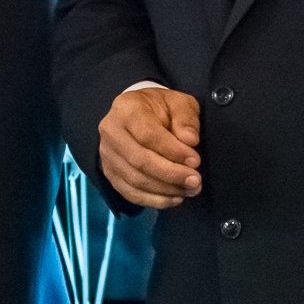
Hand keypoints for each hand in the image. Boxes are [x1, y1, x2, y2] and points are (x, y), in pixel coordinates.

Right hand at [98, 86, 202, 208]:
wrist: (138, 114)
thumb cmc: (161, 108)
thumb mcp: (179, 103)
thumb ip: (186, 118)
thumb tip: (190, 140)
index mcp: (126, 109)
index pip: (147, 134)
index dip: (172, 151)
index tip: (195, 161)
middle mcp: (111, 132)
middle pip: (139, 160)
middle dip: (171, 174)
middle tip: (195, 181)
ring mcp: (107, 155)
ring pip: (135, 180)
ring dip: (166, 189)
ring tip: (190, 189)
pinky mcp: (110, 174)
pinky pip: (130, 193)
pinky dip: (154, 200)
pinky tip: (175, 198)